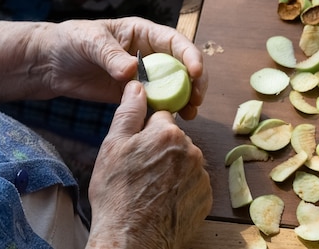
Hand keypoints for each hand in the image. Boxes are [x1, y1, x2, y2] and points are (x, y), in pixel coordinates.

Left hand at [38, 17, 206, 118]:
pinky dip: (167, 111)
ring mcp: (144, 75)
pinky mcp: (134, 95)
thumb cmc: (70, 41)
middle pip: (182, 66)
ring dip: (185, 99)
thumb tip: (132, 71)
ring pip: (174, 86)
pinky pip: (156, 102)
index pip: (175, 42)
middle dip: (195, 81)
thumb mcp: (89, 41)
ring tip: (190, 114)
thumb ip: (110, 55)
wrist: (50, 64)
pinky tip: (170, 121)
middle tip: (197, 99)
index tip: (196, 72)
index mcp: (143, 33)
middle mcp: (149, 53)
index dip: (190, 55)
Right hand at [87, 81, 211, 248]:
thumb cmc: (116, 194)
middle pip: (174, 139)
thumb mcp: (112, 147)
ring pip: (184, 160)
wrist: (132, 240)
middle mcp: (191, 149)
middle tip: (139, 171)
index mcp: (168, 132)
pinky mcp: (206, 196)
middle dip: (160, 149)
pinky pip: (193, 182)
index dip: (145, 131)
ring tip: (149, 188)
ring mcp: (201, 174)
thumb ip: (129, 111)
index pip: (160, 117)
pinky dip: (181, 188)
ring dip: (171, 168)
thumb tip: (137, 85)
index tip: (136, 146)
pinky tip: (163, 200)